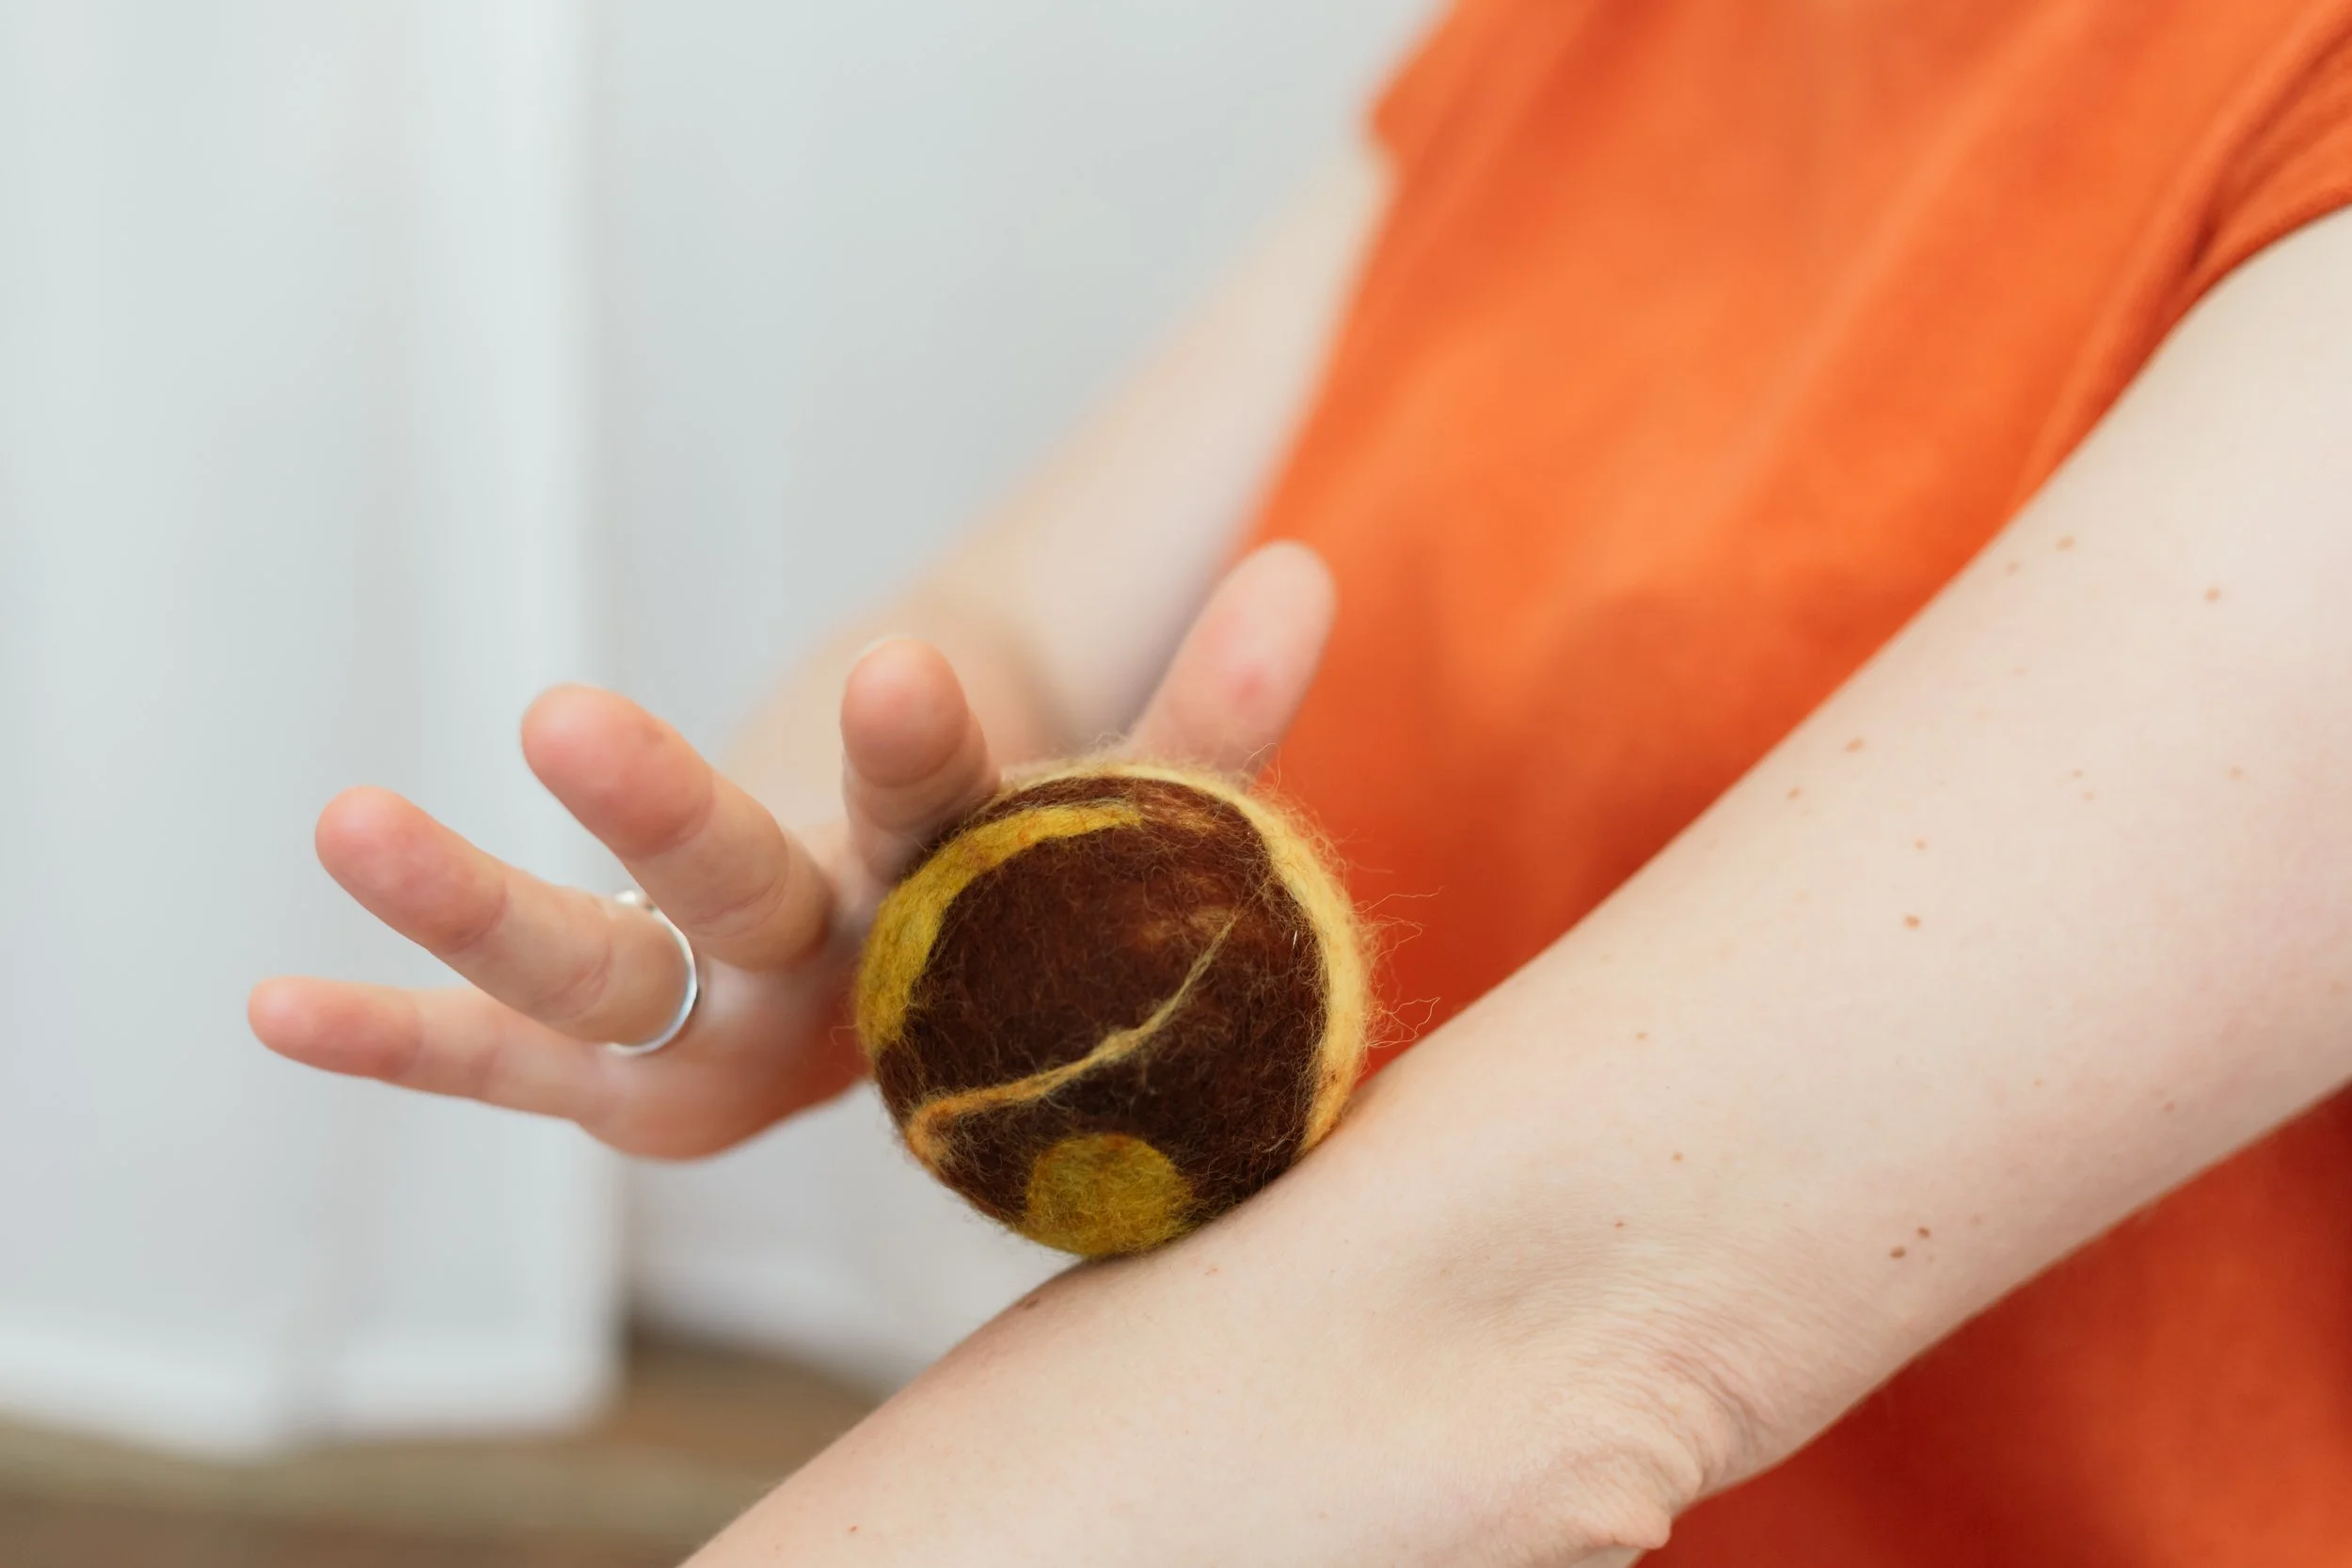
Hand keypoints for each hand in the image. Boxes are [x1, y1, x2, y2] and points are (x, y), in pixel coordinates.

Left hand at [247, 543, 1337, 1157]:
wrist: (975, 1024)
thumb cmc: (1054, 895)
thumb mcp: (1133, 809)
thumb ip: (1212, 714)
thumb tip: (1303, 575)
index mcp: (972, 928)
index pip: (961, 839)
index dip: (925, 766)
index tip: (892, 670)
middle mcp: (839, 995)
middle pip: (751, 912)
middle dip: (668, 822)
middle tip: (566, 717)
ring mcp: (718, 1036)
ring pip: (596, 987)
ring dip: (472, 911)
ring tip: (348, 821)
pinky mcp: (629, 1066)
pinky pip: (512, 1065)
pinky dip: (401, 1042)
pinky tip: (272, 1008)